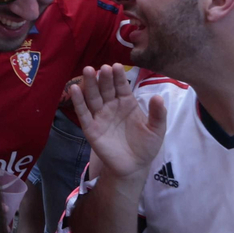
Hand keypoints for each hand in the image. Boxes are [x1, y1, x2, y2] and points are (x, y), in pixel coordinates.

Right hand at [67, 64, 166, 179]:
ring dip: (90, 84)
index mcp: (126, 103)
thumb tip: (158, 97)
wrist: (134, 166)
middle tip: (102, 67)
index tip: (116, 66)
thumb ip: (158, 114)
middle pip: (105, 89)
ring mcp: (100, 116)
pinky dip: (78, 101)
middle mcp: (111, 106)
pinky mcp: (90, 128)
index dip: (118, 77)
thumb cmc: (145, 145)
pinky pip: (83, 113)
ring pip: (93, 97)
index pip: (121, 86)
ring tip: (88, 71)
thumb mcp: (156, 129)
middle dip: (103, 78)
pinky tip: (75, 89)